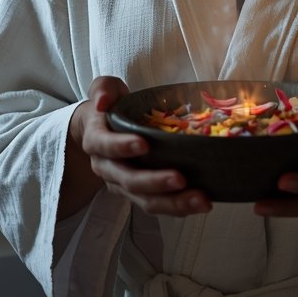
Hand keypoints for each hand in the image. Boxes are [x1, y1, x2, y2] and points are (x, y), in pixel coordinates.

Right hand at [68, 75, 212, 216]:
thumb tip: (102, 102)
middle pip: (128, 181)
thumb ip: (103, 89)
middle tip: (181, 179)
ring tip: (201, 200)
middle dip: (155, 182)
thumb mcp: (105, 90)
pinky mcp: (138, 194)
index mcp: (96, 141)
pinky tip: (200, 203)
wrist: (100, 130)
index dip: (123, 146)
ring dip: (173, 203)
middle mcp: (107, 168)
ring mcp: (122, 185)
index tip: (144, 144)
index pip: (105, 146)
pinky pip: (157, 205)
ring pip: (145, 200)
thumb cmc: (110, 107)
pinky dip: (178, 207)